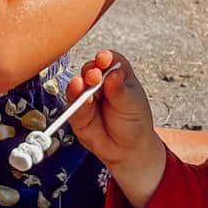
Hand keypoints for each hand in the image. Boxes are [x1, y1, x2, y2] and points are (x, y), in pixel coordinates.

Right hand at [62, 50, 163, 203]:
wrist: (127, 149)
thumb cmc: (134, 122)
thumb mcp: (132, 103)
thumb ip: (120, 89)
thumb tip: (114, 73)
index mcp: (117, 75)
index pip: (109, 60)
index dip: (105, 58)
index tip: (104, 58)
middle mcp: (100, 83)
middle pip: (90, 70)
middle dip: (91, 71)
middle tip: (94, 75)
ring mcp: (87, 97)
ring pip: (78, 85)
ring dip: (79, 84)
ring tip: (82, 84)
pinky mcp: (77, 113)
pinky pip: (73, 104)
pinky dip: (75, 100)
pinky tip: (80, 97)